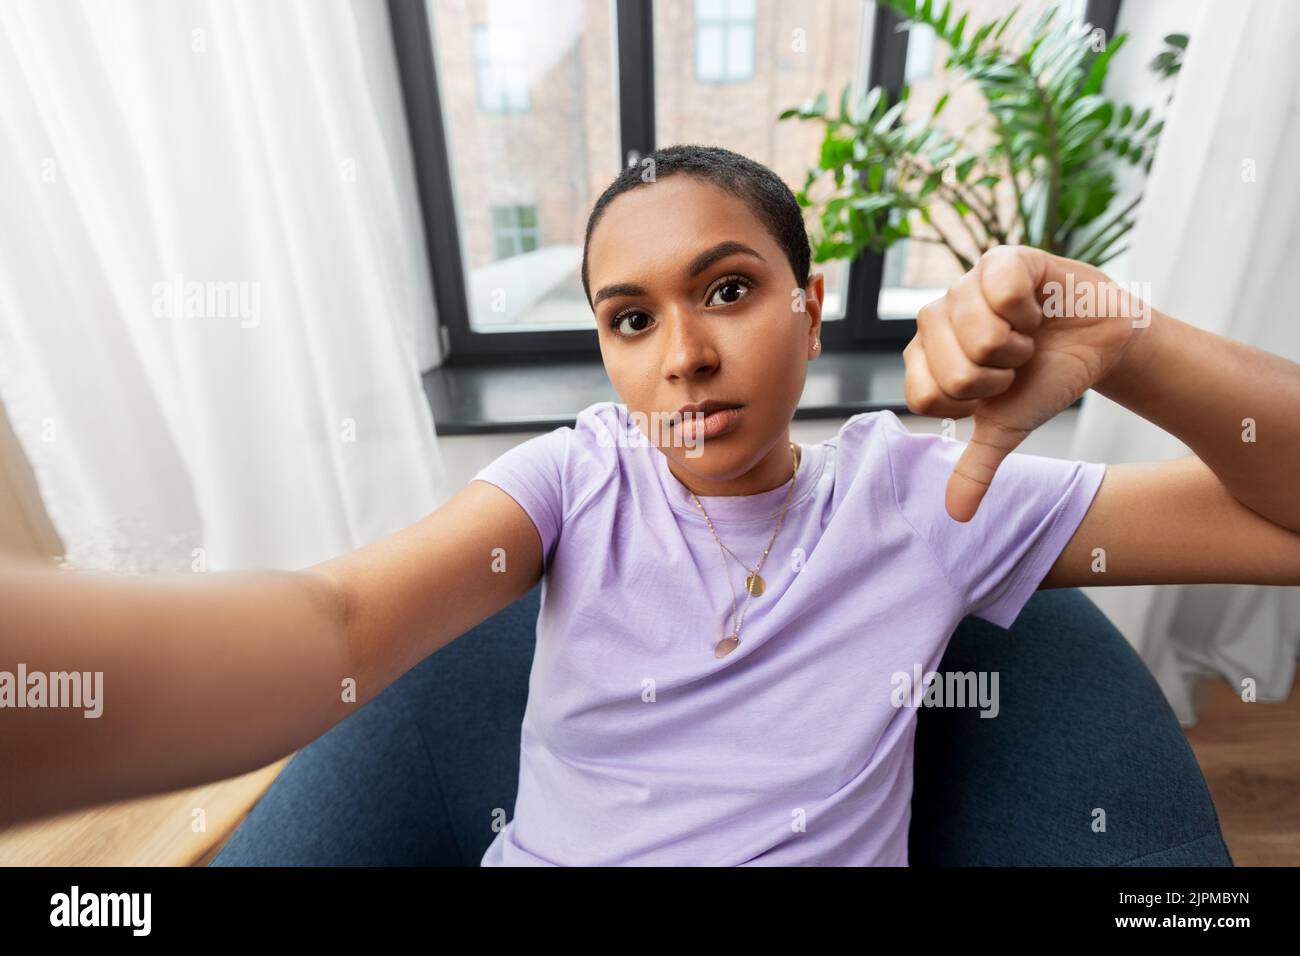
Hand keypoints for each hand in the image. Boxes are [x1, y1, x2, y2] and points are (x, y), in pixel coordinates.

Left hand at [902, 246, 1151, 521]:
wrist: (1099, 343)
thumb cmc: (1045, 379)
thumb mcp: (1009, 427)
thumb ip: (978, 468)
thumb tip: (957, 515)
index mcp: (924, 359)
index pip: (927, 398)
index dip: (972, 404)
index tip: (994, 391)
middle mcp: (934, 319)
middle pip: (955, 373)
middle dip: (1001, 377)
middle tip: (1015, 362)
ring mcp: (963, 286)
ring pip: (981, 336)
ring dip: (1020, 346)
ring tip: (1027, 335)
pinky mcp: (998, 260)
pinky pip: (1002, 292)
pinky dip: (1030, 308)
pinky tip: (1036, 306)